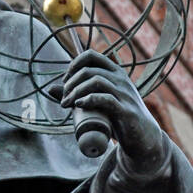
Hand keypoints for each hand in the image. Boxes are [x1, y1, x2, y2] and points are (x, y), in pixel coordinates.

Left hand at [60, 49, 164, 172]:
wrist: (143, 136)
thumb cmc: (118, 117)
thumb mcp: (98, 102)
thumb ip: (77, 94)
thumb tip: (50, 89)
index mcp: (115, 73)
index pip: (91, 55)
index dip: (74, 65)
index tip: (65, 81)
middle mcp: (120, 80)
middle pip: (89, 70)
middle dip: (70, 83)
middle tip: (63, 98)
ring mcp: (124, 94)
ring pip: (96, 81)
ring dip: (76, 92)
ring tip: (66, 104)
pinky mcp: (126, 111)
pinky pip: (106, 99)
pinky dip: (89, 99)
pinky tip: (78, 105)